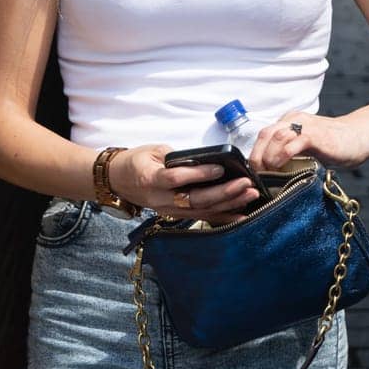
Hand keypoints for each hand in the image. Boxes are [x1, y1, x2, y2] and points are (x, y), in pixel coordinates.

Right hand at [109, 144, 259, 223]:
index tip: (220, 167)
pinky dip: (223, 216)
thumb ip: (176, 156)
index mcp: (151, 179)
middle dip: (223, 192)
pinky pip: (202, 217)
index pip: (177, 178)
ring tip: (250, 195)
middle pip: (195, 199)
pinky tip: (242, 214)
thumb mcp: (153, 150)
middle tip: (246, 184)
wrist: (118, 181)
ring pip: (202, 211)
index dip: (199, 174)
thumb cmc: (136, 161)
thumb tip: (204, 160)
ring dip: (228, 204)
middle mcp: (162, 199)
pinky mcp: (176, 215)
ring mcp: (169, 210)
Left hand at [247, 111, 368, 172]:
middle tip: (257, 177)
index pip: (264, 136)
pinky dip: (282, 155)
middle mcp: (295, 120)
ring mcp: (306, 126)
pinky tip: (280, 168)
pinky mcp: (316, 135)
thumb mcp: (309, 149)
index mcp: (291, 122)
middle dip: (256, 157)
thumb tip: (274, 176)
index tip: (255, 173)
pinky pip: (293, 142)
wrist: (362, 136)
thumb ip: (293, 154)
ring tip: (267, 175)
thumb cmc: (336, 145)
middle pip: (265, 135)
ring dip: (267, 158)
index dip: (256, 154)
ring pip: (275, 137)